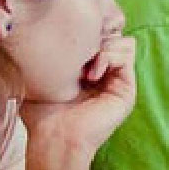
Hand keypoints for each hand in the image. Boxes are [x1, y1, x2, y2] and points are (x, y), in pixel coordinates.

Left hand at [21, 33, 138, 154]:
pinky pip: (127, 54)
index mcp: (90, 72)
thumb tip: (41, 34)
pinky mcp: (127, 90)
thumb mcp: (41, 78)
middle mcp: (107, 76)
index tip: (67, 41)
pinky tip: (91, 74)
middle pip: (113, 35)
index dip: (87, 32)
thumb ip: (47, 57)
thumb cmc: (42, 115)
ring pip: (123, 42)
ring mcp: (118, 82)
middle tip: (78, 52)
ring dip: (103, 46)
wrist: (54, 138)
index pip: (99, 37)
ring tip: (85, 67)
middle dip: (96, 36)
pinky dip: (108, 56)